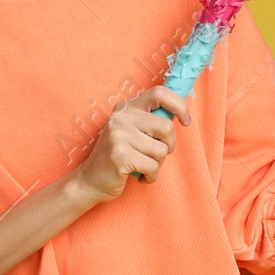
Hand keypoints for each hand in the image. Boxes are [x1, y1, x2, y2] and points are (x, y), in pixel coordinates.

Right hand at [71, 85, 191, 201]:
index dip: (179, 105)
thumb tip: (181, 114)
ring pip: (161, 151)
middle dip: (168, 146)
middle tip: (154, 155)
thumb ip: (151, 121)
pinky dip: (151, 177)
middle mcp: (121, 116)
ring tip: (142, 166)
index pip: (159, 93)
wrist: (89, 181)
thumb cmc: (119, 157)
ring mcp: (118, 134)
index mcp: (126, 107)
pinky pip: (153, 167)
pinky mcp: (119, 155)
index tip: (185, 121)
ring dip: (157, 165)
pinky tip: (138, 176)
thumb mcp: (132, 132)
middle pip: (166, 127)